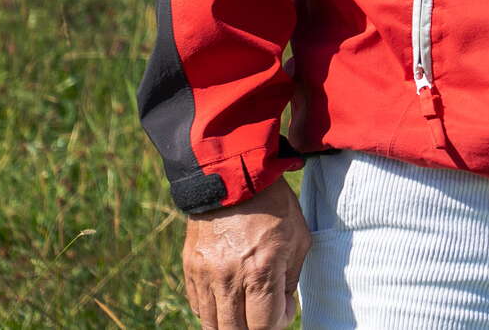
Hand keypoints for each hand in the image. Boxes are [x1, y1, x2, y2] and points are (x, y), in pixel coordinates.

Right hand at [181, 176, 306, 329]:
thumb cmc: (273, 205)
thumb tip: (282, 308)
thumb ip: (290, 280)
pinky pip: (197, 305)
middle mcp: (228, 278)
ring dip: (231, 323)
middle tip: (263, 312)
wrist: (233, 174)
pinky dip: (213, 309)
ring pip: (212, 324)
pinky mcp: (190, 267)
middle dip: (253, 327)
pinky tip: (227, 296)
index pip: (264, 326)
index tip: (283, 309)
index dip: (277, 324)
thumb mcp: (298, 240)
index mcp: (260, 272)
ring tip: (245, 307)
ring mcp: (205, 274)